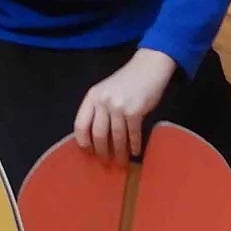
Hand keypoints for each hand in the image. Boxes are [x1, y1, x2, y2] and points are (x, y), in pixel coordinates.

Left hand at [73, 48, 176, 165]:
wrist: (149, 67)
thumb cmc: (127, 81)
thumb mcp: (106, 91)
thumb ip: (98, 109)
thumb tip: (96, 138)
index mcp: (92, 97)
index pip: (81, 125)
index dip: (83, 142)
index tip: (89, 152)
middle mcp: (103, 101)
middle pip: (98, 135)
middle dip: (102, 152)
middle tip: (105, 162)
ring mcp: (119, 106)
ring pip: (116, 137)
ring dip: (119, 153)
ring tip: (121, 162)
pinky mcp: (135, 111)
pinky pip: (133, 134)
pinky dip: (134, 145)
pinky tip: (136, 152)